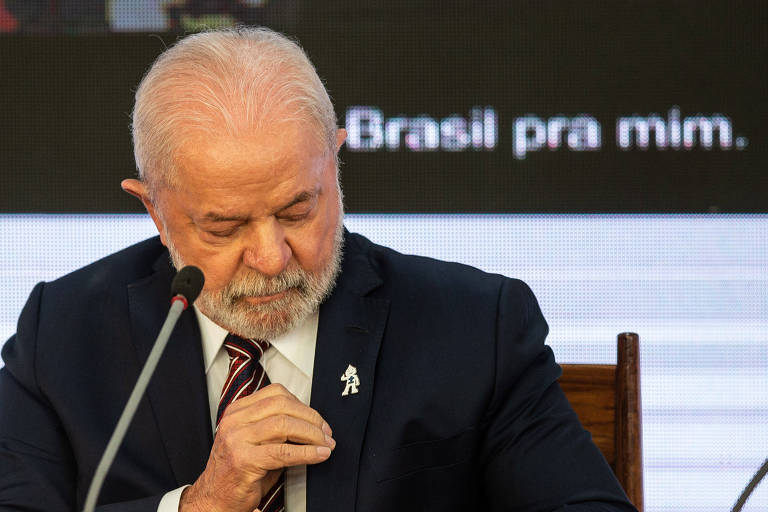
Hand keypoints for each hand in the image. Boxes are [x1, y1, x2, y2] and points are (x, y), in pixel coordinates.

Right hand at [179, 383, 334, 511]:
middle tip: (326, 433)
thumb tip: (311, 424)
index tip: (317, 420)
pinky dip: (306, 452)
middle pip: (283, 406)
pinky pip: (283, 452)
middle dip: (311, 418)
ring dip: (312, 435)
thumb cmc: (238, 472)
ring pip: (284, 425)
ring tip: (325, 444)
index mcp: (237, 411)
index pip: (276, 394)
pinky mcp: (244, 460)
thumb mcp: (256, 442)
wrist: (214, 500)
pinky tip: (318, 455)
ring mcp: (237, 439)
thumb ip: (277, 428)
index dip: (302, 405)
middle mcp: (235, 421)